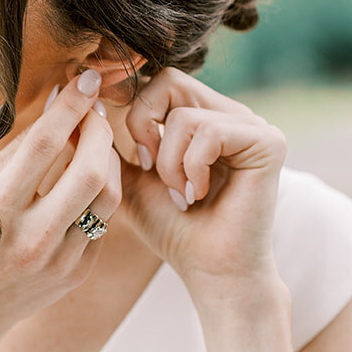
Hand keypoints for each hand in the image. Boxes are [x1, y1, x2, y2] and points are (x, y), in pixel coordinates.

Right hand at [0, 71, 122, 337]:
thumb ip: (18, 147)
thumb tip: (57, 101)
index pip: (45, 143)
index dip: (70, 105)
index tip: (84, 79)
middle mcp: (30, 235)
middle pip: (89, 170)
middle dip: (99, 130)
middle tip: (94, 112)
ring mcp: (57, 259)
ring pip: (106, 197)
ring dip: (108, 160)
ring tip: (95, 143)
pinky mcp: (75, 273)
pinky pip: (102, 223)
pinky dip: (100, 194)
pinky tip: (90, 179)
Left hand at [117, 67, 286, 295]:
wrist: (209, 271)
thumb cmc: (172, 228)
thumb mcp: (128, 179)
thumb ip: (110, 140)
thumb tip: (82, 99)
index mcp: (204, 116)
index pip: (159, 79)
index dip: (131, 103)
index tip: (124, 145)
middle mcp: (231, 114)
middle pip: (170, 81)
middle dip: (143, 126)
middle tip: (147, 166)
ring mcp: (253, 125)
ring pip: (184, 113)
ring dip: (167, 162)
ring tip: (180, 194)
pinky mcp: (268, 142)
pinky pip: (209, 131)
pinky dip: (191, 168)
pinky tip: (198, 196)